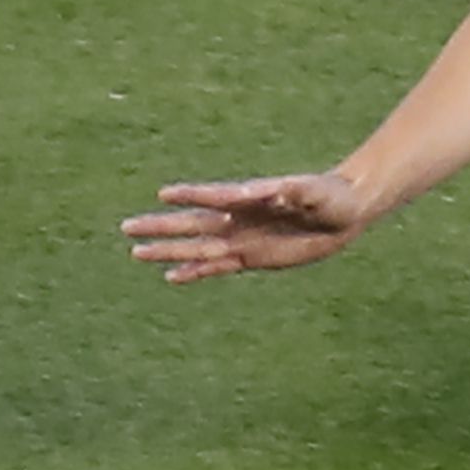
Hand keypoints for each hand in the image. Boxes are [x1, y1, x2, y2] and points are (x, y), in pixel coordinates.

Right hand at [122, 171, 378, 282]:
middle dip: (161, 226)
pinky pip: (216, 267)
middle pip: (192, 224)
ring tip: (136, 253)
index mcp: (250, 198)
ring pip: (196, 247)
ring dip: (167, 250)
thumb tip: (272, 193)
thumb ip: (292, 192)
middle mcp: (238, 218)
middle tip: (126, 227)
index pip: (213, 196)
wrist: (343, 212)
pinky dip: (193, 271)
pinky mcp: (250, 258)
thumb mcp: (313, 192)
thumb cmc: (329, 195)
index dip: (189, 196)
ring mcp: (241, 239)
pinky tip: (171, 276)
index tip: (162, 195)